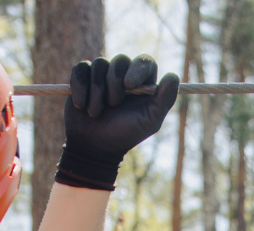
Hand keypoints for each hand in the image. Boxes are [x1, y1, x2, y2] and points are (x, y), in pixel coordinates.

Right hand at [54, 55, 181, 190]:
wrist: (94, 147)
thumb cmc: (125, 134)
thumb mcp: (149, 121)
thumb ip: (164, 100)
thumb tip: (173, 76)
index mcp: (142, 82)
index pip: (144, 61)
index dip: (137, 69)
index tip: (129, 85)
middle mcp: (123, 74)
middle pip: (120, 60)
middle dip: (114, 83)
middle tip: (113, 105)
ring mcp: (101, 74)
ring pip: (98, 65)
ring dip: (96, 91)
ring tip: (95, 113)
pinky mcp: (82, 77)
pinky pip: (80, 70)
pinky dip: (80, 87)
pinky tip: (81, 106)